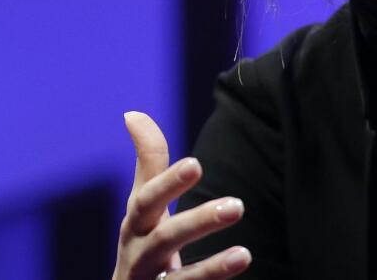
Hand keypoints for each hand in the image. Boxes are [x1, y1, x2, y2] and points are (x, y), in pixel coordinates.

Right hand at [112, 111, 251, 279]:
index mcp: (135, 225)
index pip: (147, 200)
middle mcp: (139, 256)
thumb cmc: (141, 242)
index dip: (168, 183)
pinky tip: (239, 268)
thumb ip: (147, 163)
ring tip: (244, 255)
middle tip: (238, 205)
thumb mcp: (142, 205)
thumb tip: (133, 113)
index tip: (196, 164)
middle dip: (199, 222)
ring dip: (211, 269)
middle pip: (166, 239)